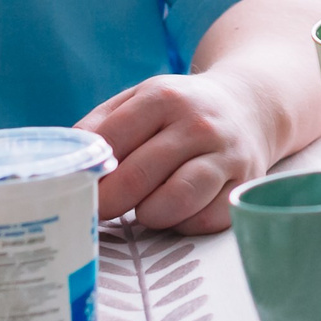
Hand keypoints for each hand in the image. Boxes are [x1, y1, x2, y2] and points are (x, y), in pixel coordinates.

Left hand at [82, 70, 272, 232]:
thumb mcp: (141, 98)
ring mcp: (225, 156)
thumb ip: (101, 125)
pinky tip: (178, 209)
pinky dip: (183, 223)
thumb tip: (69, 163)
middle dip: (109, 203)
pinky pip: (203, 221)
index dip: (89, 172)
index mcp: (164, 97)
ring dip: (149, 214)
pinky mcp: (243, 185)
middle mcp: (198, 124)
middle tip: (101, 211)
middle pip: (137, 178)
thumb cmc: (181, 109)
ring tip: (144, 208)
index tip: (78, 188)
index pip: (111, 142)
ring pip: (173, 203)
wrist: (250, 104)